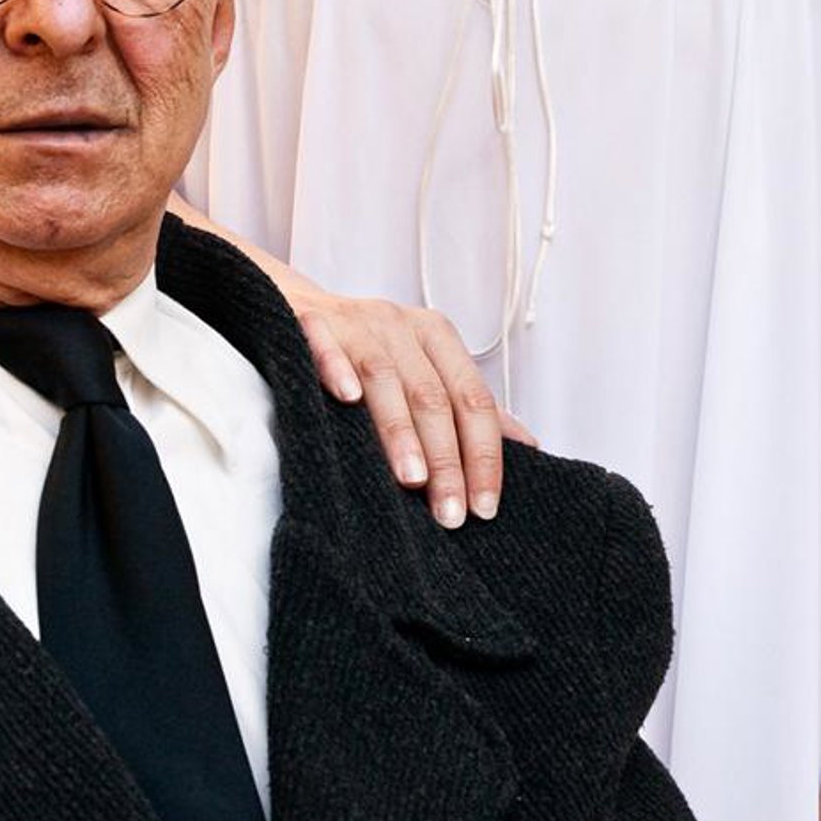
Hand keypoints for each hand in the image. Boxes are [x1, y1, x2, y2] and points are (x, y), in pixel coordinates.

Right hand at [286, 282, 526, 526]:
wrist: (294, 307)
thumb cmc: (367, 351)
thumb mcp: (423, 369)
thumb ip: (466, 404)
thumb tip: (526, 443)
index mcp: (436, 337)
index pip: (473, 400)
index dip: (484, 456)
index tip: (485, 507)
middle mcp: (401, 326)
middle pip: (432, 397)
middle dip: (446, 460)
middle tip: (449, 513)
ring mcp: (356, 323)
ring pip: (385, 378)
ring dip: (400, 431)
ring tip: (411, 480)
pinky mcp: (311, 323)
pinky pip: (326, 346)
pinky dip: (337, 369)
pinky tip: (347, 398)